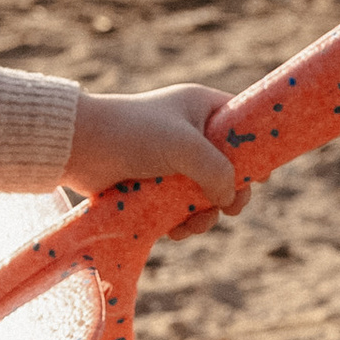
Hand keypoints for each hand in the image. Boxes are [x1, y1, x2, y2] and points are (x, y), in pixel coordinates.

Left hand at [63, 80, 242, 222]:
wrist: (78, 147)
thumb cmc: (134, 134)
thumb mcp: (186, 147)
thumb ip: (217, 170)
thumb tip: (228, 199)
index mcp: (201, 108)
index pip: (242, 125)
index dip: (255, 150)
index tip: (261, 178)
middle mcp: (189, 133)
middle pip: (227, 168)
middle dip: (229, 194)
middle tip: (230, 209)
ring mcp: (170, 161)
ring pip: (204, 194)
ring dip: (203, 216)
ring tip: (191, 226)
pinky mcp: (152, 186)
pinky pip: (178, 209)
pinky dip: (180, 222)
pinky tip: (172, 231)